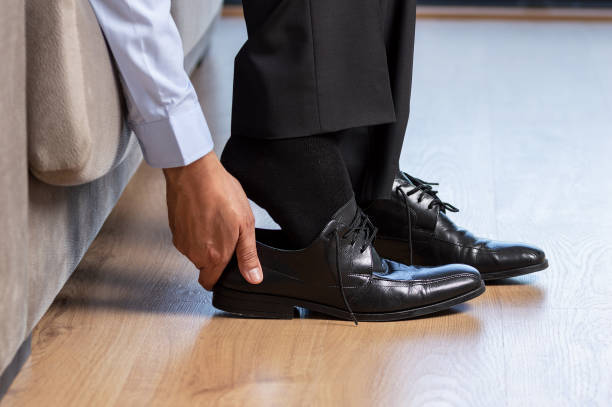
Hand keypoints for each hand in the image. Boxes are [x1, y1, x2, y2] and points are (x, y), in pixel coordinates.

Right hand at [163, 151, 262, 289]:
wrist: (193, 171)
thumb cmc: (220, 192)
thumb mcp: (245, 224)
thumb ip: (248, 255)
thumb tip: (253, 277)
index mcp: (214, 255)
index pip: (210, 283)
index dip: (219, 278)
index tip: (226, 268)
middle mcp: (194, 252)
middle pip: (204, 266)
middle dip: (215, 255)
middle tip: (226, 233)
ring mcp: (181, 240)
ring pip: (194, 251)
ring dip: (204, 241)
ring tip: (215, 218)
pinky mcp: (174, 228)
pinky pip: (186, 237)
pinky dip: (194, 230)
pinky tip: (204, 213)